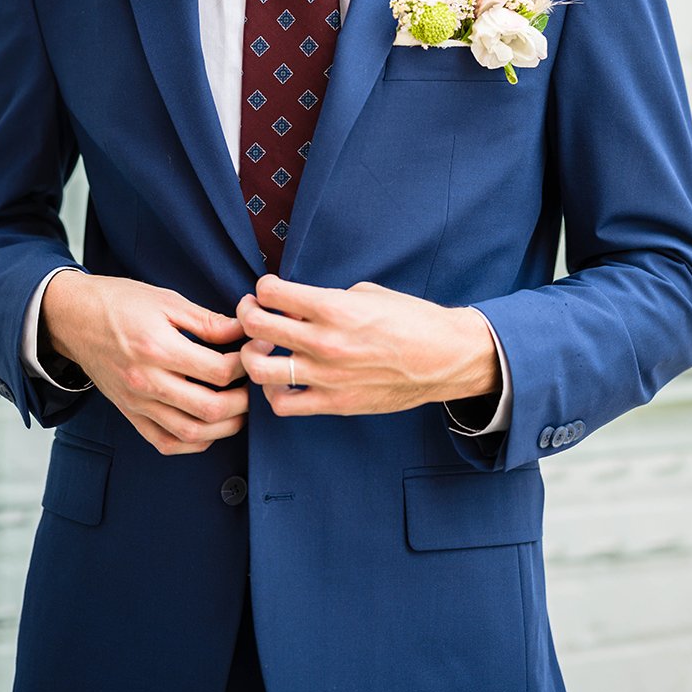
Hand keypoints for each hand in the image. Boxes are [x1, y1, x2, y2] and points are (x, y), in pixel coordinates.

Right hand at [41, 271, 247, 454]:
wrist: (73, 318)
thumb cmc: (120, 302)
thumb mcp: (166, 299)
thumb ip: (207, 321)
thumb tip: (243, 330)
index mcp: (158, 348)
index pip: (218, 371)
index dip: (246, 364)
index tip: (256, 352)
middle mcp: (147, 382)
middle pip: (210, 408)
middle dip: (244, 401)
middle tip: (256, 384)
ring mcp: (137, 403)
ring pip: (192, 433)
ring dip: (226, 426)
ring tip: (241, 407)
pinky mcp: (130, 414)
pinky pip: (166, 443)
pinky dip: (194, 442)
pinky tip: (211, 426)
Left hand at [237, 275, 500, 416]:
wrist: (445, 357)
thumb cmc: (412, 319)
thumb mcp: (367, 293)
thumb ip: (326, 299)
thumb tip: (295, 306)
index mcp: (334, 308)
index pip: (272, 293)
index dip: (263, 288)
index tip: (267, 290)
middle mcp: (325, 342)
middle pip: (256, 327)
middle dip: (246, 314)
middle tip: (251, 312)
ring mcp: (327, 377)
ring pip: (260, 370)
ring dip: (252, 355)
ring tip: (261, 348)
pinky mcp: (335, 404)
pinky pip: (284, 404)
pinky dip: (272, 392)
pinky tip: (280, 380)